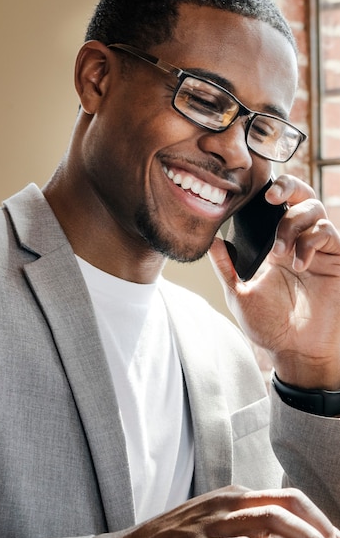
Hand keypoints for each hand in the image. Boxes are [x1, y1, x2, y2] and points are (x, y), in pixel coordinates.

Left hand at [209, 174, 339, 388]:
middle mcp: (298, 242)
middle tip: (271, 198)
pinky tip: (299, 264)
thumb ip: (226, 267)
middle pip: (301, 196)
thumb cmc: (269, 327)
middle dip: (287, 187)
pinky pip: (328, 233)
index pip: (276, 208)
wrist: (295, 351)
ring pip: (314, 209)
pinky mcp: (336, 259)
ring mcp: (318, 249)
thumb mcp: (239, 295)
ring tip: (279, 253)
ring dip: (293, 224)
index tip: (254, 193)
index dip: (269, 192)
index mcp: (274, 246)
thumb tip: (211, 241)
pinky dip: (311, 241)